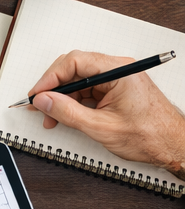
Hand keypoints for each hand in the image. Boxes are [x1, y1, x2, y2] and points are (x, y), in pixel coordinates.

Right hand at [27, 50, 184, 176]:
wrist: (173, 146)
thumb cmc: (151, 136)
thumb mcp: (101, 127)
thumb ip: (68, 112)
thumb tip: (44, 100)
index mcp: (119, 71)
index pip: (74, 62)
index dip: (51, 78)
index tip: (38, 93)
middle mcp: (118, 70)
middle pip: (74, 69)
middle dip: (54, 89)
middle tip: (40, 104)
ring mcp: (117, 80)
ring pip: (78, 81)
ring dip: (62, 98)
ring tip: (52, 116)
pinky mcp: (115, 90)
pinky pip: (87, 90)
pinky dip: (74, 103)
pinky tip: (66, 115)